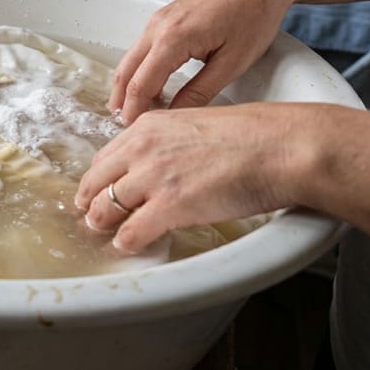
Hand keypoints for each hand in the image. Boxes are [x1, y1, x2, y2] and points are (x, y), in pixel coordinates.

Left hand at [74, 103, 316, 252]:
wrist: (279, 147)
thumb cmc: (251, 137)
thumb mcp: (193, 125)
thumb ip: (168, 142)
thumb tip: (159, 166)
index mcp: (147, 126)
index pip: (104, 157)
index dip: (97, 179)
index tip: (96, 191)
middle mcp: (142, 149)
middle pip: (95, 182)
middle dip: (89, 203)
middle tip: (92, 218)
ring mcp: (153, 178)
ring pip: (105, 208)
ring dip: (103, 224)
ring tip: (108, 233)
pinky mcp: (169, 206)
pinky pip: (130, 232)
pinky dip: (127, 242)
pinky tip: (131, 244)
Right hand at [110, 0, 299, 123]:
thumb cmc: (254, 15)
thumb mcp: (232, 63)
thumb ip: (200, 92)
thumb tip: (176, 116)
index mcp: (173, 38)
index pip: (141, 85)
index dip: (134, 112)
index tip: (133, 132)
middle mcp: (158, 26)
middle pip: (125, 72)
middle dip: (122, 102)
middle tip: (126, 128)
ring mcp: (158, 19)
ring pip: (129, 59)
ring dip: (128, 86)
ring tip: (135, 112)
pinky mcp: (164, 17)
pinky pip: (141, 48)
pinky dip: (138, 71)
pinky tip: (149, 86)